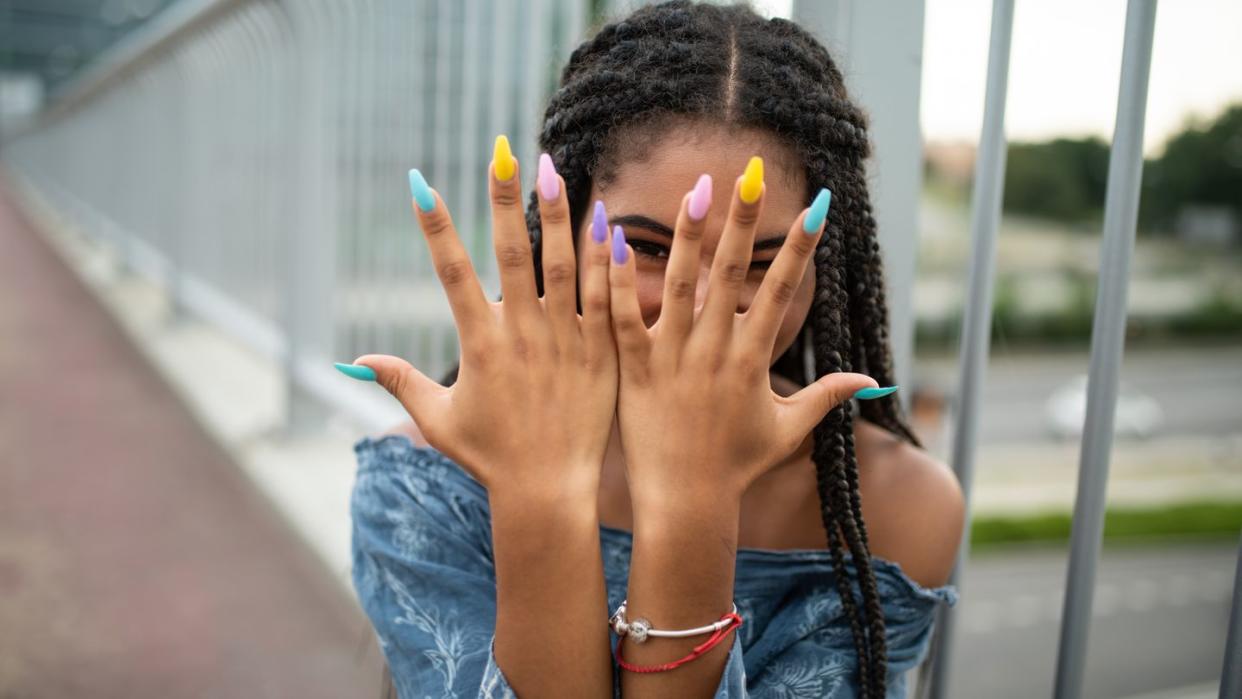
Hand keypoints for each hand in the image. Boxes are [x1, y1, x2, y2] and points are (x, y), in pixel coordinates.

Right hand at [345, 139, 617, 497]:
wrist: (549, 492)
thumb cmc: (490, 458)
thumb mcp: (438, 420)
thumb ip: (399, 381)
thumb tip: (352, 361)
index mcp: (479, 345)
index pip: (451, 273)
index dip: (434, 227)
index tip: (419, 183)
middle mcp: (521, 335)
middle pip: (510, 254)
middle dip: (504, 201)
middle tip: (503, 154)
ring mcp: (564, 341)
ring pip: (562, 266)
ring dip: (557, 216)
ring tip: (553, 170)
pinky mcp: (599, 353)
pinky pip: (604, 299)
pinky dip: (604, 261)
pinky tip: (606, 222)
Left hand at [607, 158, 877, 505]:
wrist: (686, 503)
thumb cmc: (736, 467)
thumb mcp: (787, 429)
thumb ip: (827, 397)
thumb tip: (873, 382)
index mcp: (753, 359)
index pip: (782, 291)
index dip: (800, 247)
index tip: (817, 205)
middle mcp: (716, 351)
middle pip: (731, 274)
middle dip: (743, 221)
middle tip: (750, 173)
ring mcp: (674, 358)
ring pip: (681, 286)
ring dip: (688, 236)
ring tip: (694, 189)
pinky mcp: (635, 370)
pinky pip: (625, 319)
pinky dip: (619, 282)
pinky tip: (613, 241)